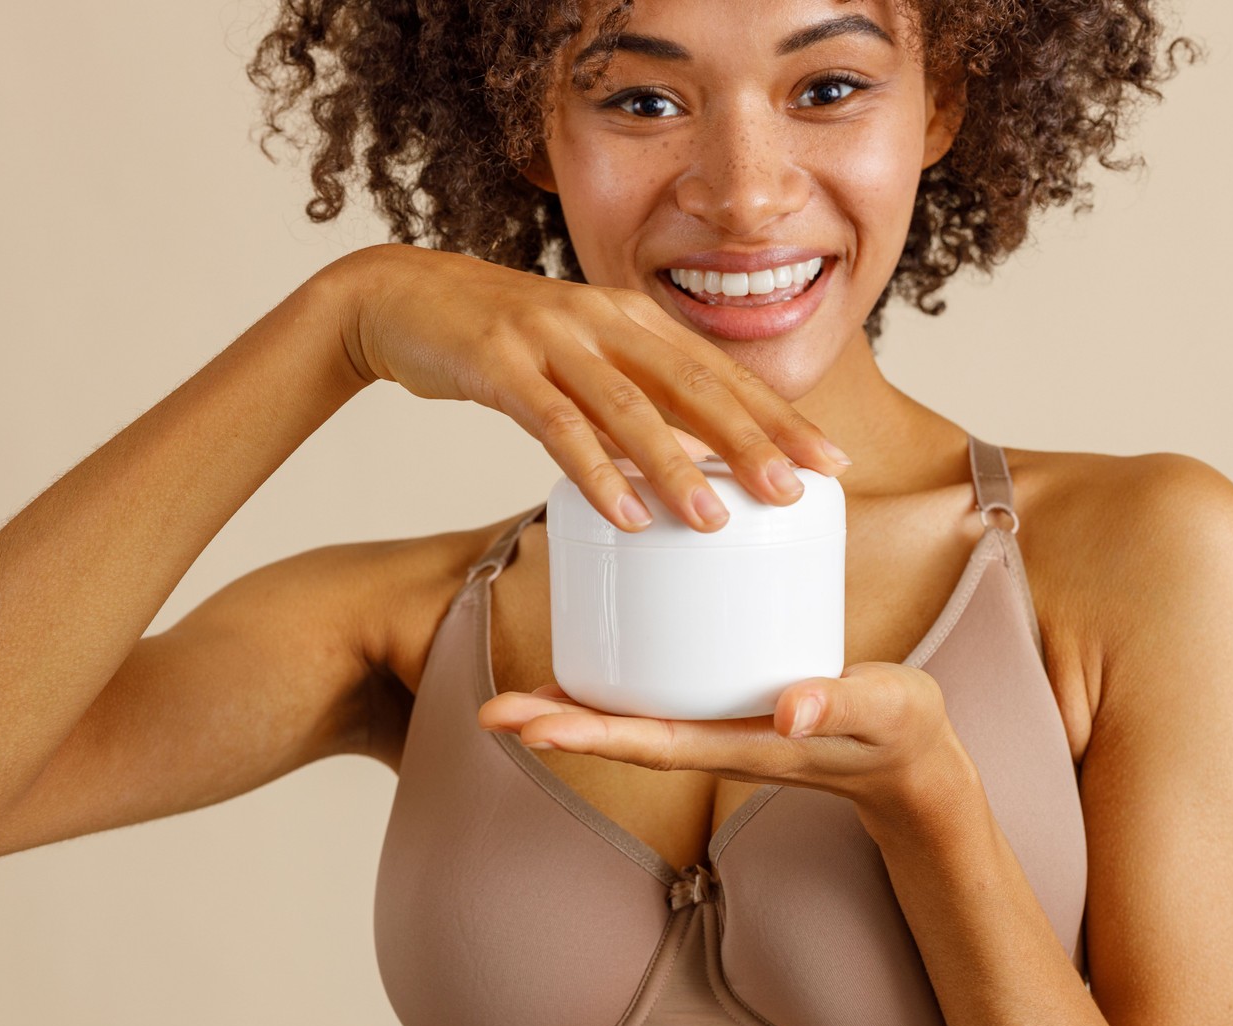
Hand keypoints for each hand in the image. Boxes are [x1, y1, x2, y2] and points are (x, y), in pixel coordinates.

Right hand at [329, 243, 851, 532]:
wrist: (401, 299)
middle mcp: (605, 320)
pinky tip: (626, 514)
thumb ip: (633, 399)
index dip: (781, 416)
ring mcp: (553, 339)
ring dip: (677, 467)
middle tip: (796, 493)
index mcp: (635, 319)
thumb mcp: (581, 359)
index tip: (831, 463)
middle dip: (752, 441)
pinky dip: (596, 472)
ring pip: (630, 408)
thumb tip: (694, 462)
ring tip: (716, 520)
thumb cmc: (502, 342)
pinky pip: (556, 426)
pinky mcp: (501, 364)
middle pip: (694, 385)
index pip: (723, 372)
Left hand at [477, 662, 973, 817]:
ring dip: (572, 710)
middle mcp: (719, 738)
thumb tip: (788, 712)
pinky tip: (591, 659)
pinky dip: (616, 682)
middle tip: (493, 712)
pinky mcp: (726, 701)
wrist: (912, 755)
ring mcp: (719, 725)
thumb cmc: (898, 731)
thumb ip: (837, 704)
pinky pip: (658, 693)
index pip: (654, 739)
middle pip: (624, 732)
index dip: (592, 731)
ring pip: (632, 717)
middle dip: (558, 724)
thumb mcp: (880, 711)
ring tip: (510, 698)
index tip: (534, 723)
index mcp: (745, 745)